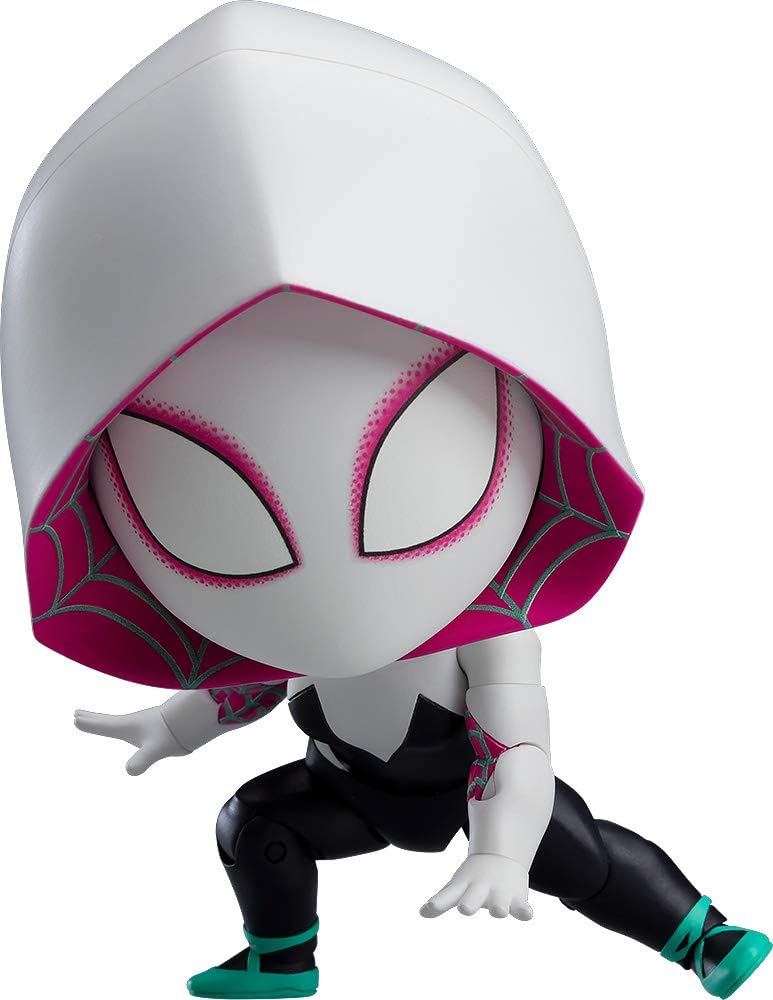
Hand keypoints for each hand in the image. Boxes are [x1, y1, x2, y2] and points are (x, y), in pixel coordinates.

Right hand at [74, 706, 188, 774]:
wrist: (193, 720)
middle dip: (92, 719)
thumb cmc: (171, 734)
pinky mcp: (152, 728)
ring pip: (118, 722)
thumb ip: (142, 760)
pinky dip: (121, 727)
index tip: (75, 718)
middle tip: (78, 715)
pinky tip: (127, 731)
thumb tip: (130, 771)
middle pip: (106, 721)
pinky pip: (130, 727)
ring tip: (95, 720)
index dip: (89, 723)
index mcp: (127, 726)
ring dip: (104, 721)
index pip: (103, 725)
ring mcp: (142, 724)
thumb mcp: (155, 749)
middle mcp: (132, 723)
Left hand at [420, 853, 532, 920]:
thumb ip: (441, 901)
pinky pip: (522, 907)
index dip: (437, 903)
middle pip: (472, 900)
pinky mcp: (518, 899)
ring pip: (499, 906)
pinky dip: (524, 911)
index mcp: (463, 887)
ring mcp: (500, 894)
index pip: (447, 896)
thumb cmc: (475, 877)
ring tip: (498, 909)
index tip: (427, 908)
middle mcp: (480, 890)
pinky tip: (526, 913)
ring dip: (498, 908)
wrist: (502, 855)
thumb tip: (421, 913)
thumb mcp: (457, 886)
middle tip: (465, 908)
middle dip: (469, 905)